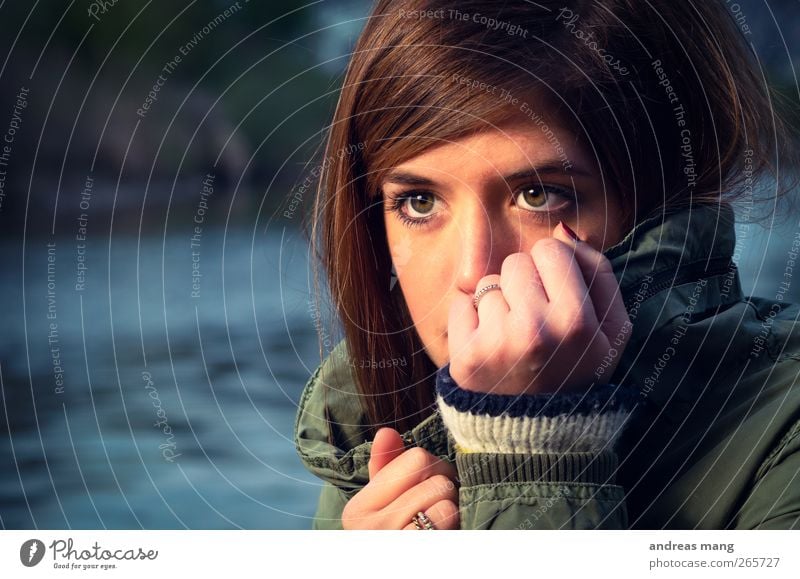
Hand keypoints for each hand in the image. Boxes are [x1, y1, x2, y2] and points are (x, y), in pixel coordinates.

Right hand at [341, 427, 459, 529]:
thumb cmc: (401, 539)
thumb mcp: (388, 509)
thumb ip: (386, 470)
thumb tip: (385, 432)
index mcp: (357, 510)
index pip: (416, 457)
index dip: (433, 470)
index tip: (427, 494)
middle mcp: (369, 528)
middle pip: (433, 473)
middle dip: (445, 489)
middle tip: (437, 512)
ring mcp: (391, 540)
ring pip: (443, 493)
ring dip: (451, 509)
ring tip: (439, 527)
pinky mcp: (416, 547)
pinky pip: (446, 515)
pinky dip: (453, 524)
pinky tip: (443, 536)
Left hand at [447, 221, 631, 395]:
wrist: (540, 433)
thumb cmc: (577, 371)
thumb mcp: (611, 330)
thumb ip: (597, 272)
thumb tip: (561, 230)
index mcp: (578, 322)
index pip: (550, 249)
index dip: (553, 270)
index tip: (558, 298)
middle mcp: (536, 331)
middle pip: (515, 262)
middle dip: (524, 285)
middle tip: (535, 324)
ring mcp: (496, 344)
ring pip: (487, 284)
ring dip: (499, 304)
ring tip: (514, 340)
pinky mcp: (464, 357)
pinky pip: (461, 303)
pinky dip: (472, 319)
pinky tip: (490, 346)